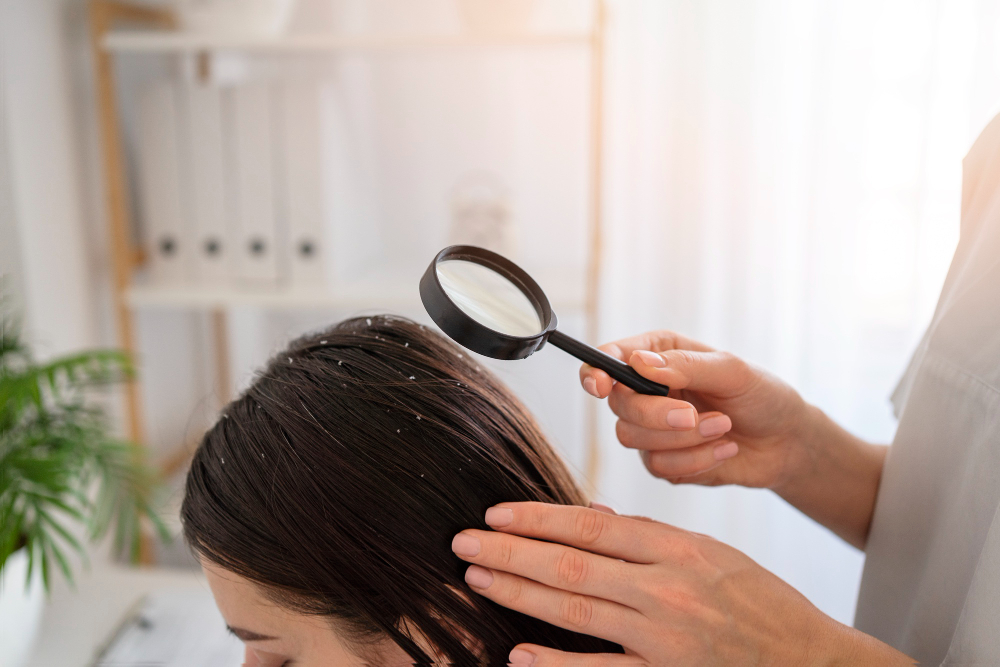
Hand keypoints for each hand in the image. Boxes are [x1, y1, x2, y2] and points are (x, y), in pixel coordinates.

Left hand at [452, 502, 914, 665]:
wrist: (812, 660)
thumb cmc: (761, 602)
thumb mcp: (713, 553)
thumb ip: (651, 542)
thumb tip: (590, 526)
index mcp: (679, 547)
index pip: (591, 526)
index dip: (537, 518)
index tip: (497, 513)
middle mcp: (667, 589)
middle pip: (570, 566)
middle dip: (510, 552)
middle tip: (464, 542)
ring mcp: (664, 638)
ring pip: (575, 611)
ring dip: (518, 593)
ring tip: (477, 578)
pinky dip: (556, 664)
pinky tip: (517, 654)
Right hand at [580, 330, 813, 490]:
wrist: (787, 442)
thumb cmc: (762, 396)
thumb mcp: (731, 371)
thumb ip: (686, 366)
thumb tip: (639, 363)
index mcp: (657, 355)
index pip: (608, 359)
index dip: (595, 372)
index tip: (601, 385)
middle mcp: (647, 389)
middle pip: (618, 405)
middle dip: (655, 415)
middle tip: (693, 416)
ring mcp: (651, 428)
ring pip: (631, 438)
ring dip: (682, 439)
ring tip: (722, 428)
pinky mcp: (663, 461)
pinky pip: (658, 467)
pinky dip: (695, 461)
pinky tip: (724, 449)